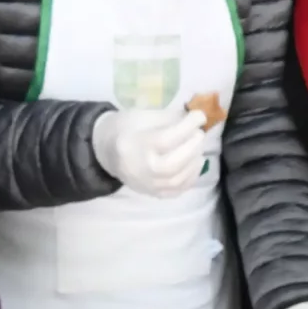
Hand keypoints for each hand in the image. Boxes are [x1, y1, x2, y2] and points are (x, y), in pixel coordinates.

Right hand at [91, 107, 207, 197]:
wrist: (107, 151)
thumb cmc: (126, 128)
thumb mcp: (143, 115)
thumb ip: (169, 118)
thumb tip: (194, 120)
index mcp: (134, 145)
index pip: (166, 139)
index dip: (187, 126)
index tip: (200, 116)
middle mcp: (139, 169)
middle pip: (172, 164)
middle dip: (192, 146)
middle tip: (199, 133)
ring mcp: (145, 184)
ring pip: (176, 180)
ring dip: (194, 161)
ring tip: (198, 147)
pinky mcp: (151, 193)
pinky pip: (176, 191)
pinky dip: (190, 177)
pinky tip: (194, 163)